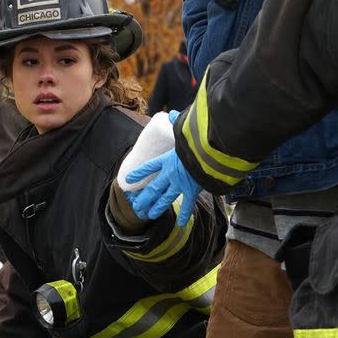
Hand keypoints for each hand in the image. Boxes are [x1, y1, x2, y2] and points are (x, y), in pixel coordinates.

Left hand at [125, 111, 201, 225]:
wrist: (209, 152)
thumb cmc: (197, 140)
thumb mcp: (184, 128)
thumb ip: (176, 122)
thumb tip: (172, 113)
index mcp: (167, 159)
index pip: (148, 166)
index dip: (138, 173)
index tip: (128, 180)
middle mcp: (170, 174)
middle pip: (153, 189)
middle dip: (143, 199)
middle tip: (135, 207)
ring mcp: (180, 184)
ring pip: (165, 199)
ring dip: (156, 208)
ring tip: (149, 215)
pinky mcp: (192, 190)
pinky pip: (187, 205)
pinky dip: (184, 214)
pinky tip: (181, 223)